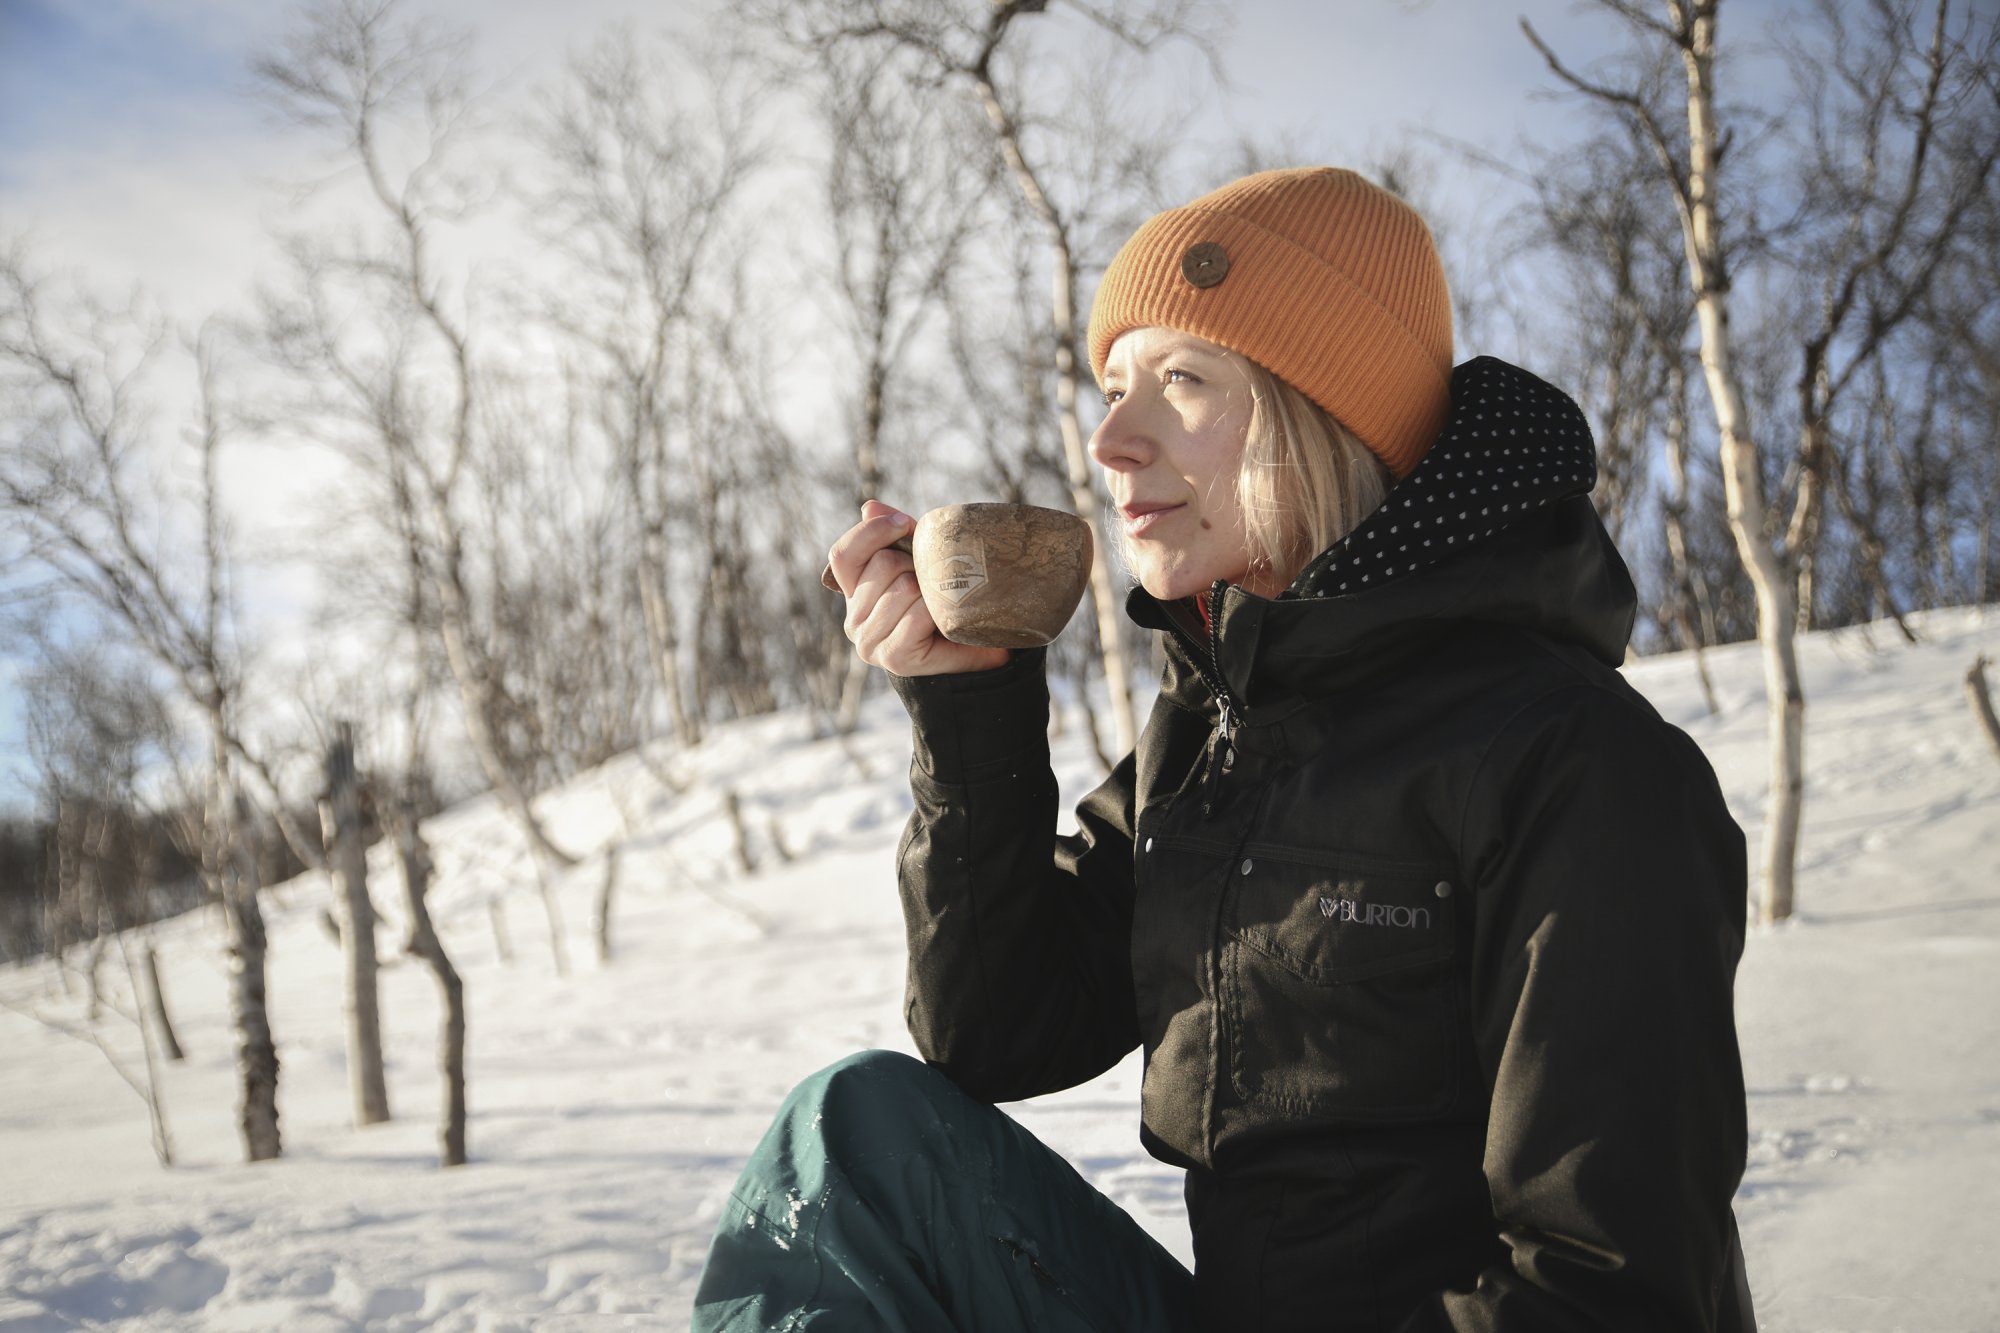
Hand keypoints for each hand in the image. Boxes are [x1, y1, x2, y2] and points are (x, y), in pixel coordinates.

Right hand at [828, 500, 1010, 676]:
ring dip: (930, 589)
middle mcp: (853, 619)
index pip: (843, 555)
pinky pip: (916, 617)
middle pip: (882, 566)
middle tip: (934, 581)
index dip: (872, 532)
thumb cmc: (941, 602)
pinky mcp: (892, 658)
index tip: (906, 524)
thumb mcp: (917, 562)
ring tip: (941, 603)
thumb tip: (870, 507)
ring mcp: (869, 642)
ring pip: (902, 588)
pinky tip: (944, 622)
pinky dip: (936, 612)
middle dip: (916, 564)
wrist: (971, 651)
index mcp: (853, 593)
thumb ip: (892, 535)